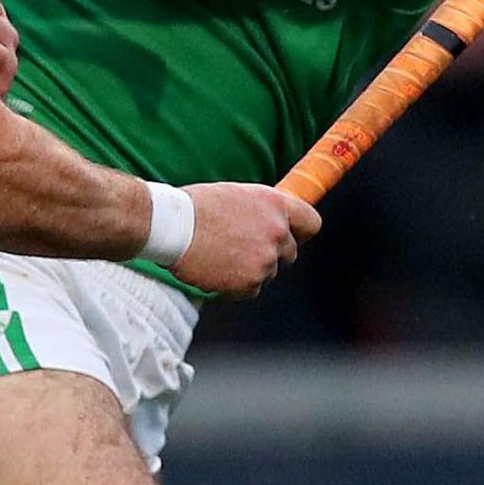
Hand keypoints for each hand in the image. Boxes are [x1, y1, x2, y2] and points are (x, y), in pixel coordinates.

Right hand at [170, 182, 321, 297]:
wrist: (172, 227)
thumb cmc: (197, 207)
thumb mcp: (238, 195)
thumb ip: (262, 211)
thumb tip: (273, 222)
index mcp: (276, 205)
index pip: (311, 223)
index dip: (299, 232)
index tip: (289, 236)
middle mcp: (277, 232)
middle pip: (290, 253)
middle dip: (270, 253)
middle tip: (242, 248)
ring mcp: (266, 259)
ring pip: (269, 273)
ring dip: (251, 269)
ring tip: (221, 256)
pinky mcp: (251, 282)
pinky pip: (252, 290)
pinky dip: (237, 285)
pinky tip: (217, 270)